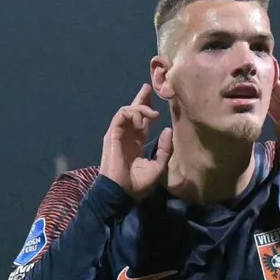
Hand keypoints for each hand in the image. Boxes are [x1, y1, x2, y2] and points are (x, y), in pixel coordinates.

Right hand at [99, 83, 173, 201]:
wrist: (122, 192)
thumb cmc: (138, 183)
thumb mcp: (157, 166)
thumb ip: (164, 149)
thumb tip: (167, 129)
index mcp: (137, 143)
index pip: (142, 121)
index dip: (148, 110)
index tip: (157, 99)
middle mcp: (127, 136)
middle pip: (134, 111)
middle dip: (141, 99)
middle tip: (149, 87)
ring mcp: (119, 134)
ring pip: (127, 111)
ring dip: (140, 107)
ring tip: (153, 112)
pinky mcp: (112, 134)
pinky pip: (121, 116)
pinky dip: (131, 112)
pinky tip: (142, 117)